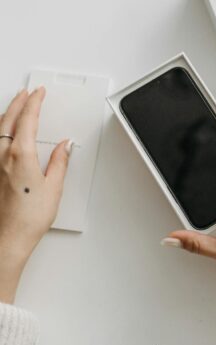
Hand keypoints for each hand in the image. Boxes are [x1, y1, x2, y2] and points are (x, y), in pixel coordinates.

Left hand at [0, 88, 71, 303]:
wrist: (10, 236)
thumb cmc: (30, 216)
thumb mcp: (54, 187)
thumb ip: (59, 162)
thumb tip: (64, 146)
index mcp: (21, 155)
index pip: (28, 119)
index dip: (34, 102)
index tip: (39, 93)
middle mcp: (3, 155)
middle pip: (8, 119)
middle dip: (19, 102)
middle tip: (27, 93)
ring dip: (6, 112)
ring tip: (14, 105)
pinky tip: (1, 131)